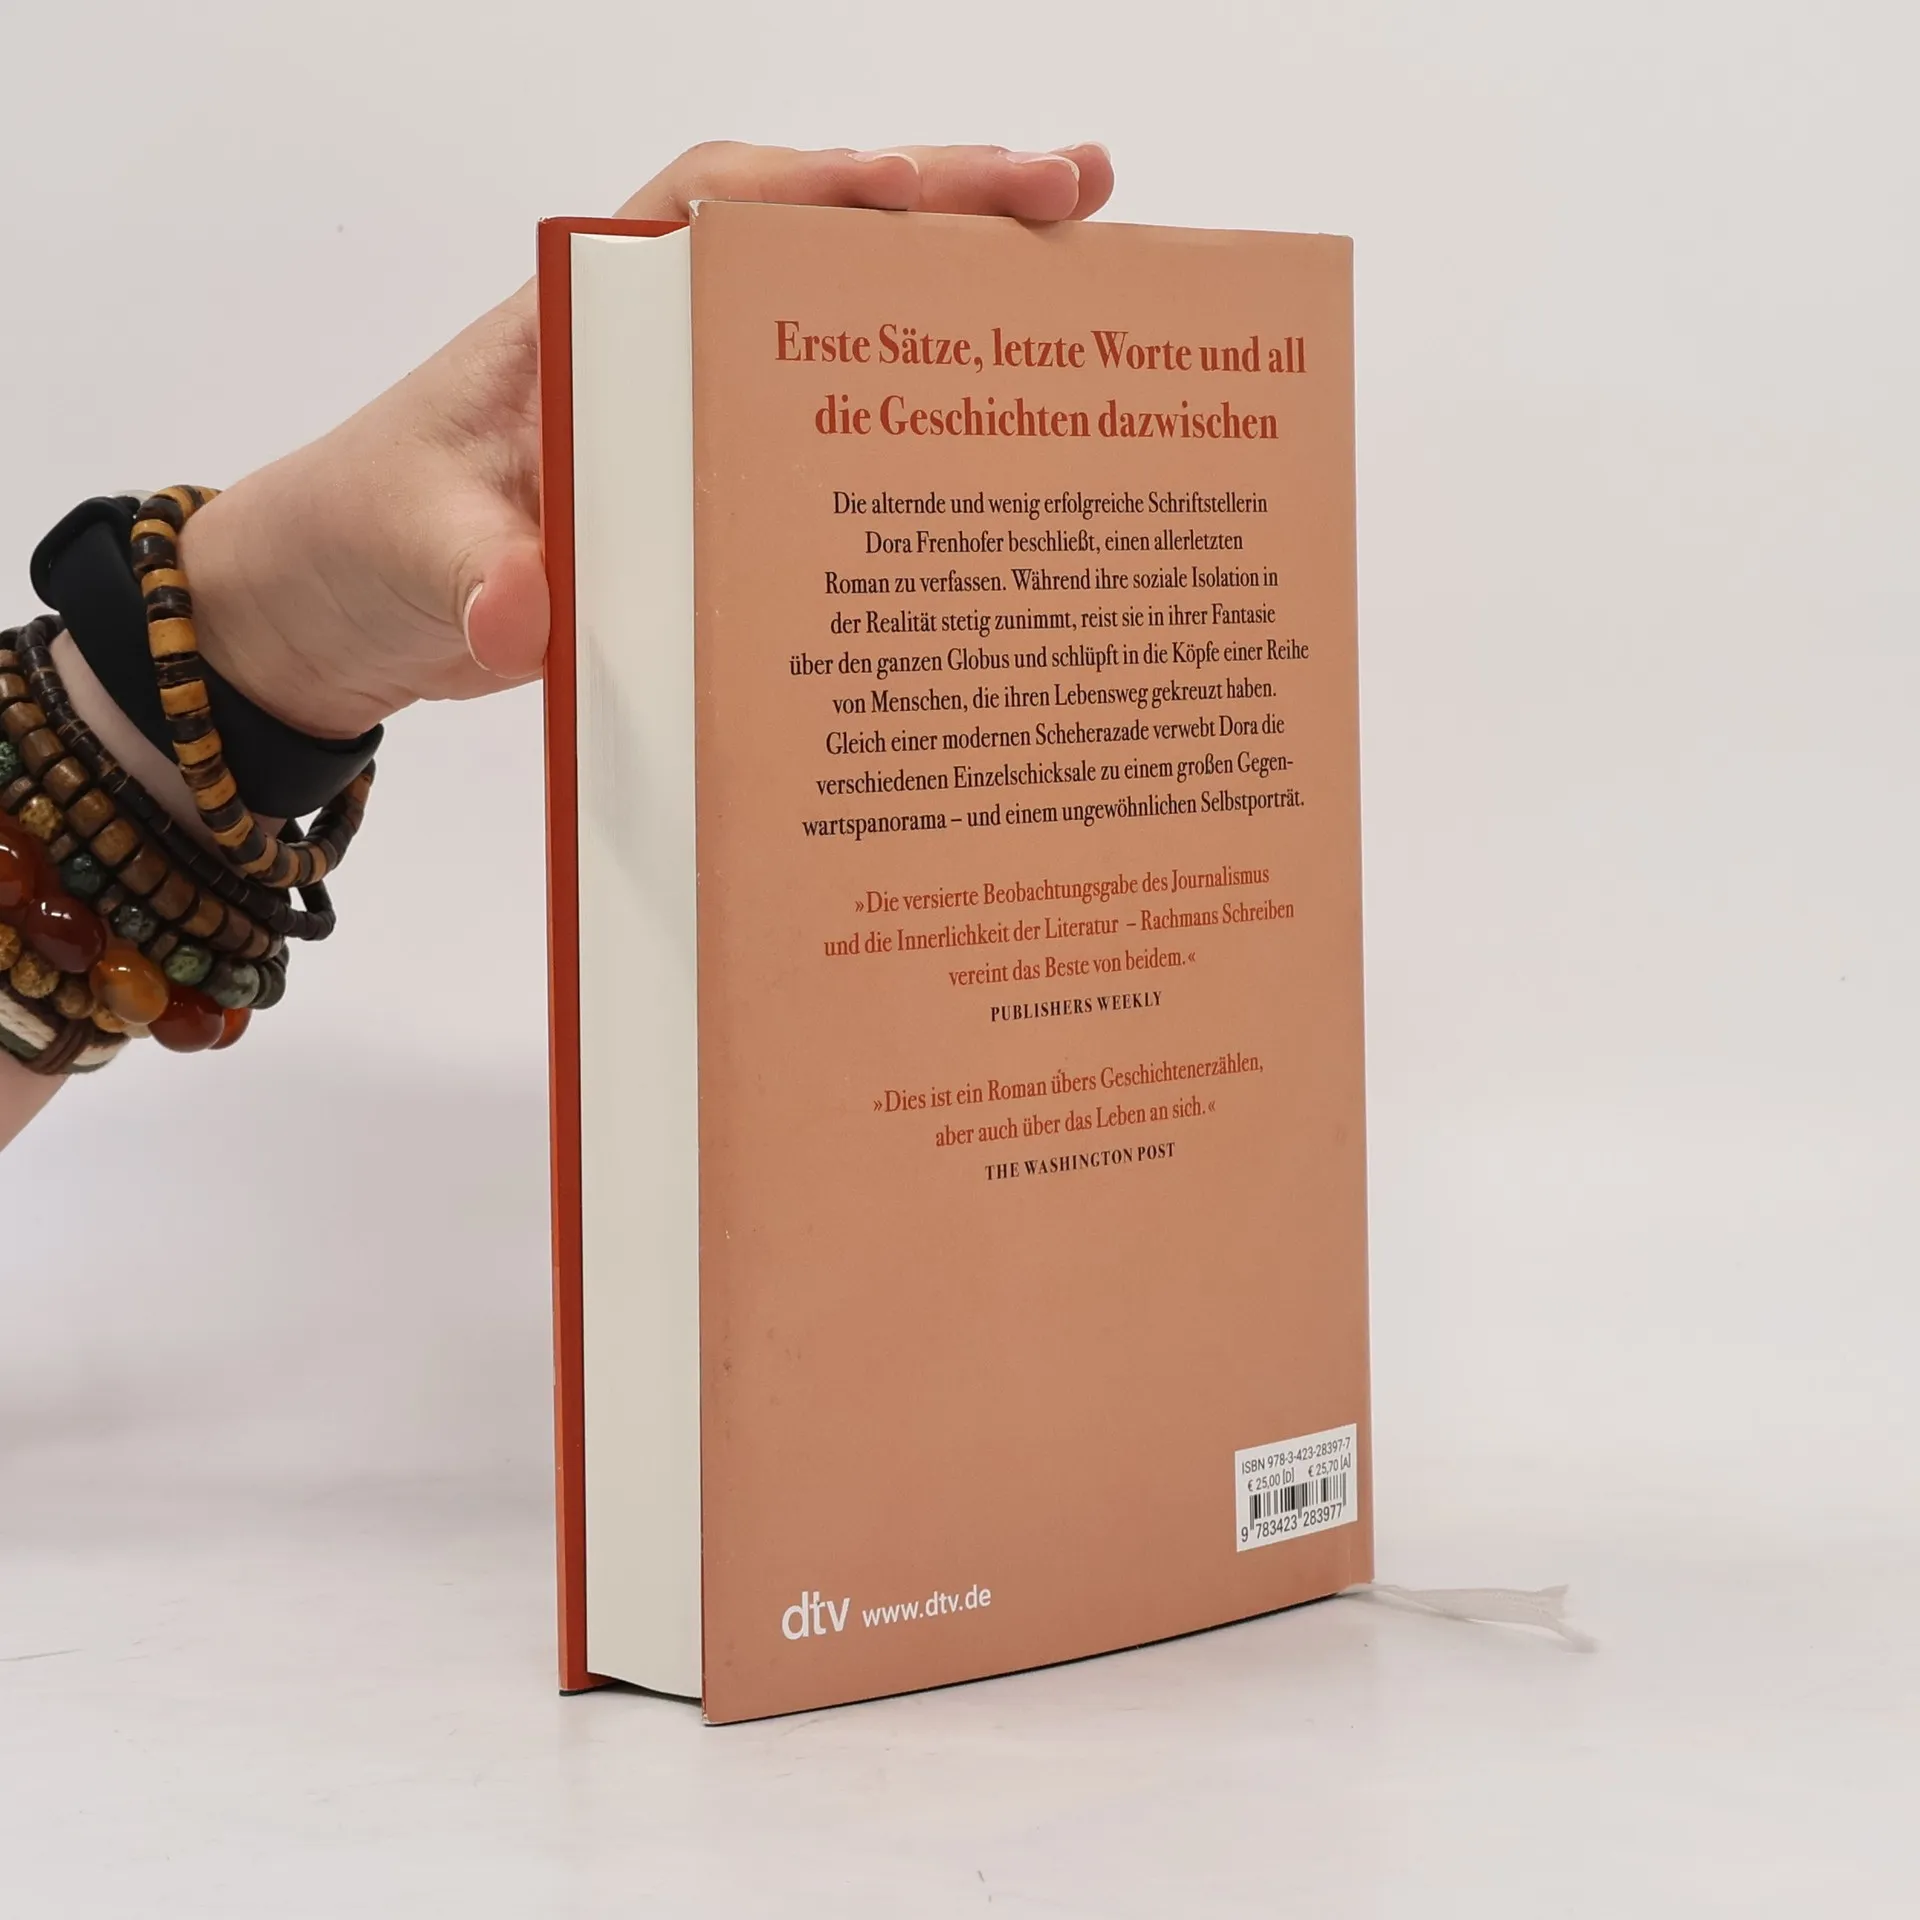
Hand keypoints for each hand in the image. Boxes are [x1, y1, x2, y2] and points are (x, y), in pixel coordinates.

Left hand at [179, 142, 1114, 739]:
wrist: (339, 604)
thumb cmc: (365, 541)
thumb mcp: (414, 555)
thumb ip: (474, 576)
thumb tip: (527, 611)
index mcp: (581, 315)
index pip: (708, 210)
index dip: (816, 192)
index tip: (914, 188)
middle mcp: (654, 335)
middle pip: (813, 242)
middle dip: (945, 208)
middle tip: (1077, 190)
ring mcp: (691, 402)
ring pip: (840, 320)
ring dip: (955, 288)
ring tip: (1084, 259)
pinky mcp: (711, 474)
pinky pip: (828, 424)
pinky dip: (917, 408)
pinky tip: (1007, 423)